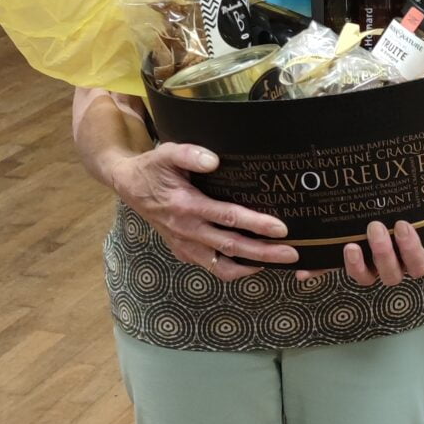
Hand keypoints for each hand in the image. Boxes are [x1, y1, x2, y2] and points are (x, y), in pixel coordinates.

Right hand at [110, 141, 297, 279]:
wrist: (129, 185)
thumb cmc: (153, 168)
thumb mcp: (167, 153)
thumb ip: (190, 154)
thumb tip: (214, 160)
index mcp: (186, 206)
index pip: (228, 217)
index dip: (256, 224)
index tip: (281, 228)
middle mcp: (187, 230)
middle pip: (232, 246)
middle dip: (265, 252)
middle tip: (293, 254)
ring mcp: (185, 245)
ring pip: (222, 266)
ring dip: (252, 267)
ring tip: (279, 264)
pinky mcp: (184, 252)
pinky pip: (212, 268)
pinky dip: (233, 270)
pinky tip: (252, 264)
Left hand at [339, 219, 423, 289]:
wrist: (396, 192)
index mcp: (419, 256)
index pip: (418, 265)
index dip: (411, 250)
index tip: (402, 225)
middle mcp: (397, 265)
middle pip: (393, 275)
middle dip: (384, 254)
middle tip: (376, 227)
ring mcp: (375, 265)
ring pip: (370, 278)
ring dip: (360, 266)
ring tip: (353, 245)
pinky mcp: (355, 260)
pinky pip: (348, 272)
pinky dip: (340, 267)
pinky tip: (334, 255)